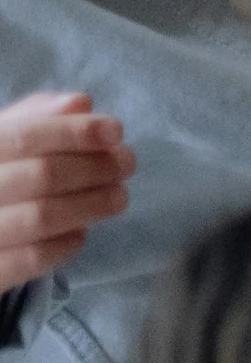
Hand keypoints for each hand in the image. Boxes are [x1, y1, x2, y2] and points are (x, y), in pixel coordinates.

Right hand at [0, 94, 133, 290]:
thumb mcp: (3, 142)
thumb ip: (37, 119)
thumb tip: (80, 103)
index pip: (23, 136)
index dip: (74, 132)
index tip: (117, 131)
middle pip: (41, 175)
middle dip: (95, 167)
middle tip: (127, 164)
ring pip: (41, 217)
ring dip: (91, 204)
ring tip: (118, 197)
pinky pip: (32, 259)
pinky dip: (66, 243)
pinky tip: (81, 232)